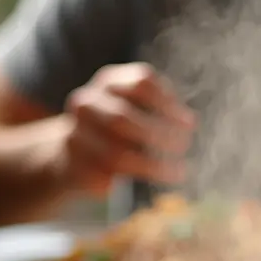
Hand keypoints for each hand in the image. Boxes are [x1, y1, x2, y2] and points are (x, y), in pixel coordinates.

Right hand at [62, 63, 195, 193]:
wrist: (71, 153)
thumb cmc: (116, 129)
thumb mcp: (136, 108)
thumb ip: (158, 111)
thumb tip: (189, 122)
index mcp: (109, 82)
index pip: (141, 82)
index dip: (169, 103)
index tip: (190, 123)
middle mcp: (86, 103)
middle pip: (123, 118)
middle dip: (160, 135)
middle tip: (184, 146)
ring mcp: (74, 134)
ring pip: (115, 153)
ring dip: (154, 164)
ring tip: (179, 171)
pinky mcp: (73, 165)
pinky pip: (108, 177)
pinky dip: (137, 177)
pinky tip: (155, 179)